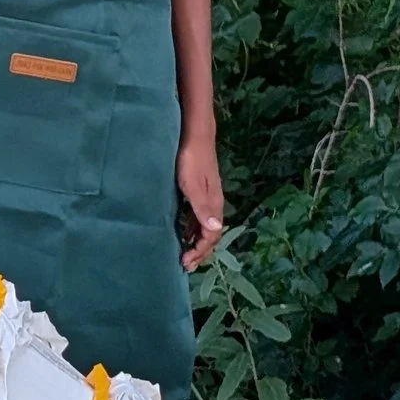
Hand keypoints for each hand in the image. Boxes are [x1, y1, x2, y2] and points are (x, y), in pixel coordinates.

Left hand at [177, 132, 224, 270]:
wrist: (195, 134)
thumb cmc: (190, 159)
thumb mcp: (193, 184)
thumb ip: (202, 207)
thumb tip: (215, 228)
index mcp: (213, 204)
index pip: (212, 235)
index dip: (200, 251)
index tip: (185, 262)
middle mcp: (213, 203)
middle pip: (210, 234)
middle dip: (200, 252)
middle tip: (186, 265)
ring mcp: (207, 197)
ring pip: (205, 226)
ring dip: (197, 241)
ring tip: (185, 253)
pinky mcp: (200, 190)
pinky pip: (199, 217)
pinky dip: (193, 229)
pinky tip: (185, 231)